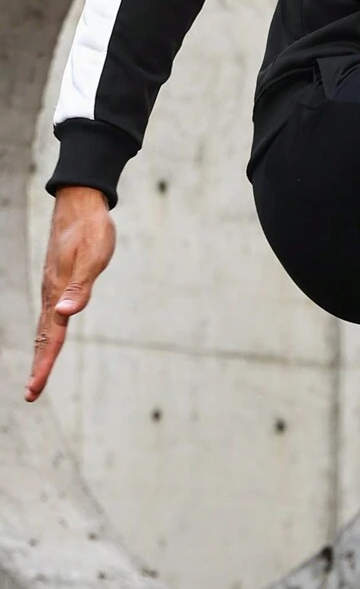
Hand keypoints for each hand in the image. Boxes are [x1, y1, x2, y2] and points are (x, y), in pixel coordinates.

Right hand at [25, 185, 115, 401]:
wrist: (81, 201)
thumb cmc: (92, 228)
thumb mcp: (94, 256)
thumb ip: (80, 287)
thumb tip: (65, 313)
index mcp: (58, 291)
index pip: (51, 336)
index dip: (44, 364)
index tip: (33, 391)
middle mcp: (51, 292)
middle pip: (43, 336)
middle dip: (39, 365)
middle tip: (31, 393)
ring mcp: (53, 285)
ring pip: (45, 324)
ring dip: (41, 350)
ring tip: (38, 372)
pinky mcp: (58, 277)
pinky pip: (50, 312)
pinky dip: (47, 330)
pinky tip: (49, 333)